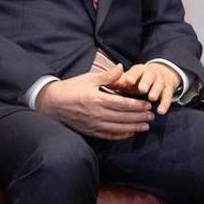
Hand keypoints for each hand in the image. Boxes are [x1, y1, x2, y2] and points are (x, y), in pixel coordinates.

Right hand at [35, 65, 154, 139]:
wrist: (51, 103)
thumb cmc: (70, 89)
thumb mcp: (88, 79)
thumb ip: (107, 76)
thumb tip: (121, 68)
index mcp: (97, 99)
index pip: (122, 104)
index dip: (137, 106)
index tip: (148, 105)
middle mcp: (97, 114)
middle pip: (123, 117)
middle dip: (139, 117)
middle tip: (152, 116)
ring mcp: (94, 124)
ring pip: (118, 128)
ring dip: (134, 127)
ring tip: (146, 126)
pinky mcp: (90, 131)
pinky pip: (109, 135)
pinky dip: (121, 135)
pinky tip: (130, 133)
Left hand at [111, 62, 181, 114]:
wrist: (160, 76)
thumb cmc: (138, 80)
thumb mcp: (128, 79)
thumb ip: (116, 81)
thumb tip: (103, 83)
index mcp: (140, 70)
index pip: (136, 71)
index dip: (132, 76)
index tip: (128, 81)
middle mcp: (152, 74)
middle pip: (149, 77)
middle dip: (146, 82)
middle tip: (142, 89)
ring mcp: (161, 81)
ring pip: (159, 85)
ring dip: (156, 91)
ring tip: (152, 98)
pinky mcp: (168, 89)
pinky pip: (168, 96)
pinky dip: (165, 103)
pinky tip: (161, 111)